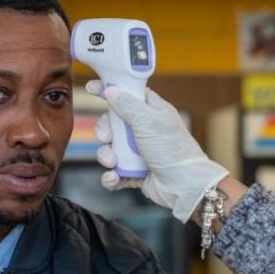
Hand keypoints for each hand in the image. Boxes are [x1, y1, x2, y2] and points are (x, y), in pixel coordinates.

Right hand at [88, 80, 229, 221]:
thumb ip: (127, 104)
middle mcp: (144, 130)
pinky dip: (111, 177)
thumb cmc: (172, 150)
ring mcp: (138, 152)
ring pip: (109, 149)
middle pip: (112, 123)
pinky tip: (115, 178)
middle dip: (104, 132)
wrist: (183, 185)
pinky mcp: (134, 173)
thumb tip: (110, 91)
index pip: (127, 94)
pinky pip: (113, 173)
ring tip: (114, 163)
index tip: (91, 88)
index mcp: (151, 112)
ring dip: (107, 156)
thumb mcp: (149, 121)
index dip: (109, 89)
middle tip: (107, 138)